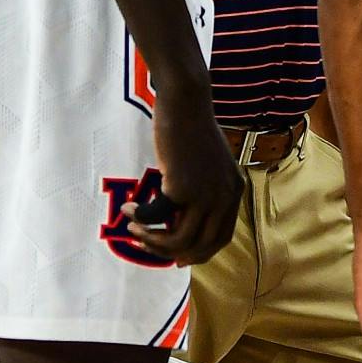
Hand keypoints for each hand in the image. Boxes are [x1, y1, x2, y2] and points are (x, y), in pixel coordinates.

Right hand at [129, 87, 238, 265]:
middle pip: (200, 246)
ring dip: (152, 241)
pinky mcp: (182, 187)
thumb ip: (205, 190)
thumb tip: (181, 219)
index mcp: (233, 192)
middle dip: (171, 253)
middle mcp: (224, 197)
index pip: (220, 238)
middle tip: (147, 245)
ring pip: (179, 240)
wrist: (186, 104)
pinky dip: (140, 219)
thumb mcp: (209, 165)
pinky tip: (128, 209)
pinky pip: (157, 217)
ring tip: (134, 230)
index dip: (198, 253)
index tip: (177, 258)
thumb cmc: (192, 129)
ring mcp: (205, 194)